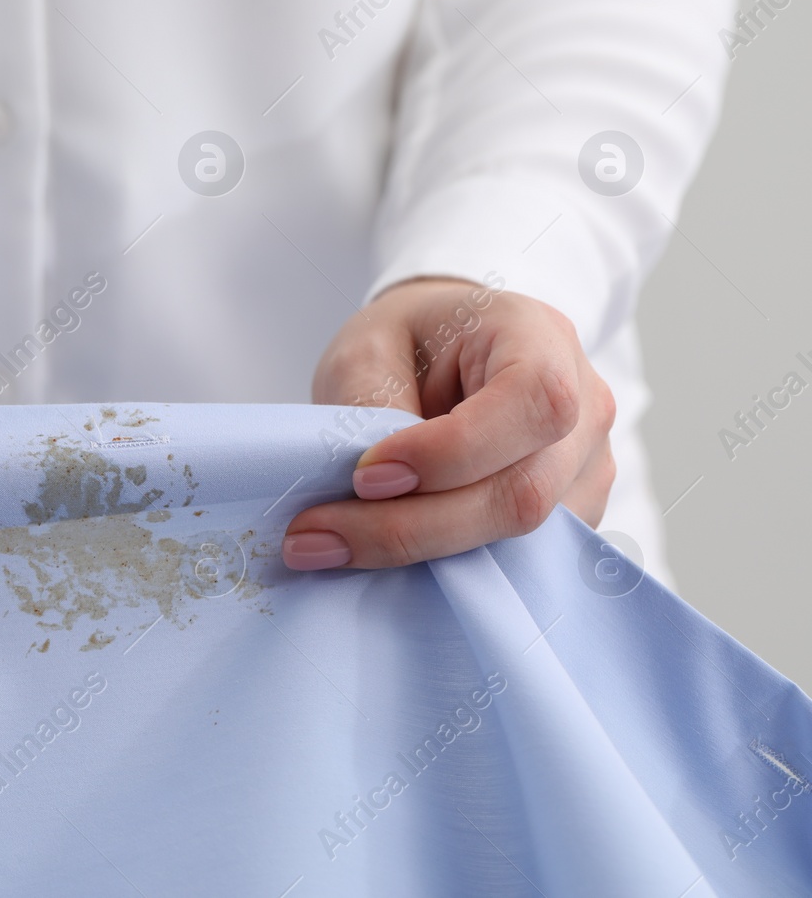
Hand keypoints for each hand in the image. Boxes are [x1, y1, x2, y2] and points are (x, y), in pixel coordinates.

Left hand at [283, 276, 615, 570]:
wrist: (444, 352)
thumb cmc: (408, 341)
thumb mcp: (368, 349)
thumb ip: (371, 408)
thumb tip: (367, 493)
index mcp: (542, 337)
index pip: (530, 402)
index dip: (451, 452)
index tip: (366, 475)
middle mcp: (586, 405)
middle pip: (524, 491)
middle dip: (413, 525)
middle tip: (314, 537)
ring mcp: (585, 468)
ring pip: (521, 539)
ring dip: (419, 554)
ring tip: (326, 545)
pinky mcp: (568, 516)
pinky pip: (516, 560)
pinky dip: (442, 563)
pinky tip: (376, 551)